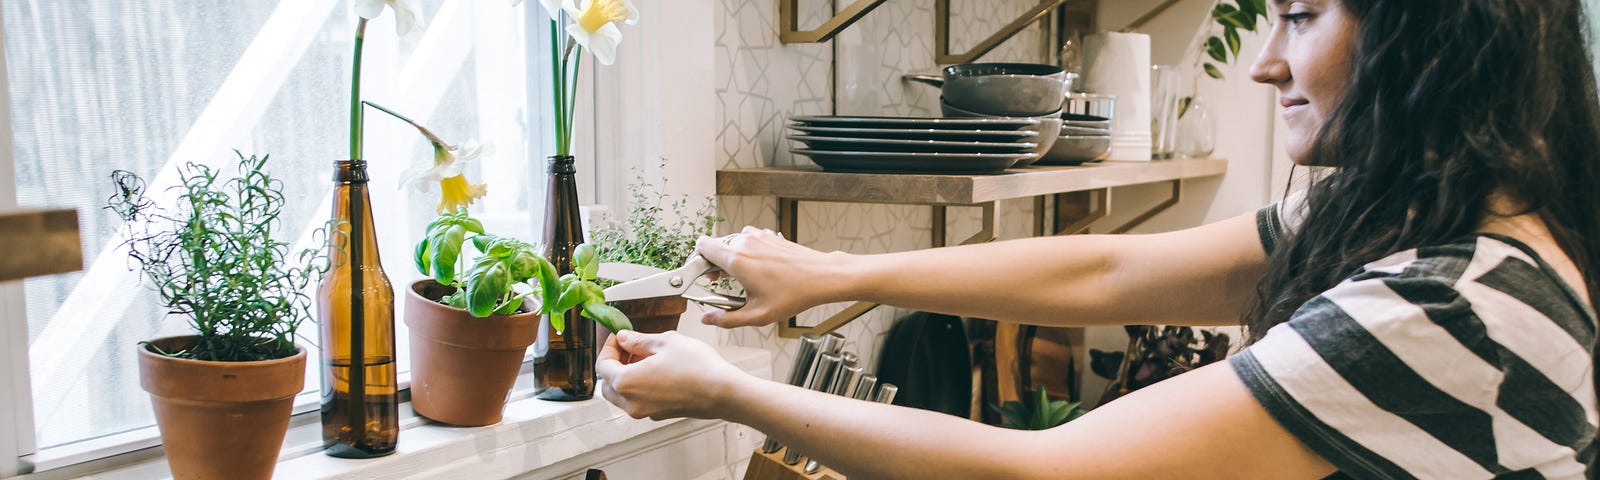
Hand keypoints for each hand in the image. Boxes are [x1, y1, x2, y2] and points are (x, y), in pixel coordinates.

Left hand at [596, 330, 748, 419]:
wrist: (723, 392)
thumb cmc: (698, 368)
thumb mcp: (665, 342)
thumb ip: (638, 340)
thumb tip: (624, 338)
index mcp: (627, 382)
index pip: (603, 365)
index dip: (609, 347)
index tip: (619, 337)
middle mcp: (632, 402)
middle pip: (608, 384)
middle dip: (615, 363)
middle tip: (629, 347)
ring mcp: (645, 411)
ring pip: (622, 395)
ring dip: (626, 376)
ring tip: (645, 357)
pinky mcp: (659, 414)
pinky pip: (638, 400)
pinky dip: (639, 386)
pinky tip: (656, 370)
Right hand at [694, 226, 844, 327]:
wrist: (821, 277)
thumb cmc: (794, 294)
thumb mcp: (758, 315)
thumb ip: (727, 319)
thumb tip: (708, 320)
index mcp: (737, 260)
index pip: (702, 245)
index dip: (698, 261)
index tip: (705, 276)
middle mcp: (745, 242)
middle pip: (716, 246)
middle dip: (715, 263)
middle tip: (723, 282)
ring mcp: (758, 236)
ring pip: (732, 243)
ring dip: (732, 257)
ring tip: (742, 277)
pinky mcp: (769, 235)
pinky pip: (748, 240)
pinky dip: (747, 252)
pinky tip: (758, 270)